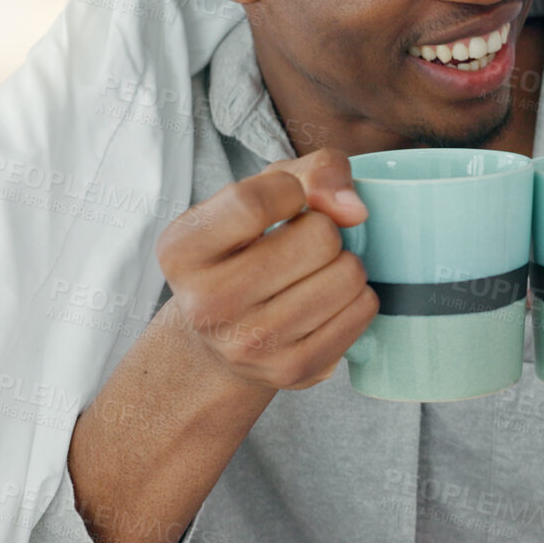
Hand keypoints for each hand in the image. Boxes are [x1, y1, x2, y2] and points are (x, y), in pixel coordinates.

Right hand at [154, 148, 377, 390]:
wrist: (226, 335)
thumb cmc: (248, 246)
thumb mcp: (263, 192)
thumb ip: (312, 172)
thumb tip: (353, 209)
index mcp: (180, 251)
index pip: (253, 202)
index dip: (290, 191)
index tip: (286, 202)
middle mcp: (205, 304)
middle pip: (319, 237)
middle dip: (324, 230)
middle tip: (300, 245)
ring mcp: (249, 345)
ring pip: (348, 275)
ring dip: (343, 264)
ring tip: (312, 273)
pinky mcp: (293, 370)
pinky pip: (363, 310)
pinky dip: (356, 297)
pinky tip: (325, 300)